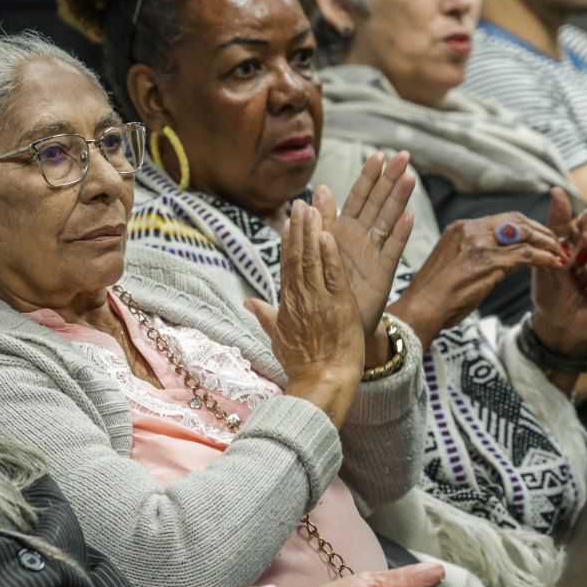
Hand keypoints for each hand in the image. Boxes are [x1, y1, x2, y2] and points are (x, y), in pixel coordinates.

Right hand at [245, 201, 363, 425]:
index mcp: (287, 304)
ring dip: (312, 233)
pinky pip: (333, 275)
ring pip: (313, 260)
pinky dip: (329, 254)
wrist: (321, 382)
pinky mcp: (339, 306)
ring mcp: (319, 301)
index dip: (287, 243)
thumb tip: (247, 304)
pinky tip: (328, 235)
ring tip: (312, 209)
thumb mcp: (278, 338)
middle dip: (298, 229)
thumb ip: (265, 316)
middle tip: (299, 204)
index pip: (286, 266)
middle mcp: (300, 298)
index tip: (288, 223)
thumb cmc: (302, 365)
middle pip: (296, 257)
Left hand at [314, 152, 414, 356]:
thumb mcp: (320, 249)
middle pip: (378, 203)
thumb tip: (318, 188)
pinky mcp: (382, 273)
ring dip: (398, 200)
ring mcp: (374, 253)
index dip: (368, 177)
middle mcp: (363, 238)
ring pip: (388, 221)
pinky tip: (408, 217)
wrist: (336, 322)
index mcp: (344, 230)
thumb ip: (322, 220)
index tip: (378, 155)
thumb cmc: (328, 285)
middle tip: (403, 156)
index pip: (358, 197)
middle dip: (390, 179)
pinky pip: (391, 251)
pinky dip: (399, 235)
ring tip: (409, 177)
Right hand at [389, 209, 565, 345]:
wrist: (420, 310)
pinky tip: (554, 264)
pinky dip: (544, 258)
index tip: (541, 239)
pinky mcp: (487, 262)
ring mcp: (478, 244)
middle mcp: (468, 230)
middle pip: (517, 221)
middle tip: (557, 245)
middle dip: (542, 232)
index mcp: (459, 229)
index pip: (503, 219)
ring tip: (561, 255)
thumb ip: (474, 254)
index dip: (527, 227)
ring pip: (524, 235)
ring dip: (547, 244)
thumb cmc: (434, 296)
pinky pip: (525, 255)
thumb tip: (499, 258)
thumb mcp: (454, 265)